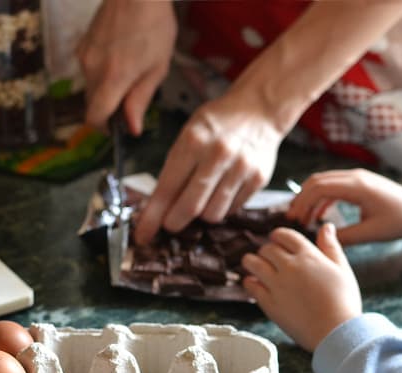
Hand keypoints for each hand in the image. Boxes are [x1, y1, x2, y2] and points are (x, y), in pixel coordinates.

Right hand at [76, 0, 176, 134]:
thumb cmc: (154, 24)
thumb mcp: (158, 66)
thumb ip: (141, 99)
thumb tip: (132, 127)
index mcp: (113, 78)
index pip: (94, 117)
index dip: (104, 128)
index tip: (117, 127)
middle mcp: (92, 69)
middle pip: (92, 104)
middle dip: (109, 107)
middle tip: (132, 96)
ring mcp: (84, 55)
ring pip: (90, 86)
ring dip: (106, 88)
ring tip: (130, 69)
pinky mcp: (82, 45)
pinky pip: (89, 69)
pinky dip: (101, 72)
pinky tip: (120, 56)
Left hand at [133, 91, 282, 244]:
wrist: (259, 108)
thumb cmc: (216, 124)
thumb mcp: (188, 135)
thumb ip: (174, 169)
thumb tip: (157, 209)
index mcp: (193, 141)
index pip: (167, 189)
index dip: (152, 217)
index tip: (142, 235)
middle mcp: (218, 155)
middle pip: (190, 208)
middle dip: (174, 222)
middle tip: (170, 224)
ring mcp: (241, 168)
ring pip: (212, 214)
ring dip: (201, 215)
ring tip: (201, 199)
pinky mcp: (258, 179)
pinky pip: (232, 210)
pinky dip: (222, 207)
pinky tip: (221, 191)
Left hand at [242, 224, 360, 351]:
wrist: (336, 332)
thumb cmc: (344, 302)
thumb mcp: (342, 269)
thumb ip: (331, 246)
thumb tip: (326, 226)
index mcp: (308, 256)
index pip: (284, 235)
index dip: (278, 236)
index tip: (277, 241)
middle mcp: (290, 267)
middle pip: (266, 248)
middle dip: (267, 251)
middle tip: (269, 258)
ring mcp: (277, 284)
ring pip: (252, 263)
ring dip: (251, 262)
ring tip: (255, 267)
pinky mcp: (268, 303)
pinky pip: (250, 285)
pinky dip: (249, 282)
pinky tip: (255, 284)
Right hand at [286, 169, 401, 245]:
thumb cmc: (400, 221)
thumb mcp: (371, 233)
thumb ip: (344, 237)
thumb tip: (320, 240)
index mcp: (358, 187)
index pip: (320, 187)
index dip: (302, 202)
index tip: (294, 220)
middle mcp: (356, 177)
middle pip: (317, 180)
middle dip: (301, 198)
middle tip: (292, 219)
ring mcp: (357, 177)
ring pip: (323, 181)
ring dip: (309, 197)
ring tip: (301, 218)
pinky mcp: (359, 183)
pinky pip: (334, 186)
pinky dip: (321, 198)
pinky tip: (318, 215)